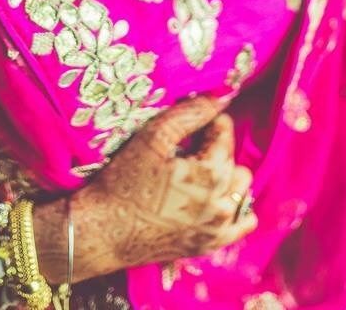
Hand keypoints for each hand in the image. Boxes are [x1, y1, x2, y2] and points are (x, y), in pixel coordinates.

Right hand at [68, 94, 256, 279]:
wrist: (104, 231)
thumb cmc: (124, 181)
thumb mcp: (153, 137)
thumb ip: (189, 114)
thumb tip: (217, 100)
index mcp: (211, 174)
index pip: (225, 132)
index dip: (208, 121)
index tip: (191, 122)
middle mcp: (222, 204)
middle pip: (234, 160)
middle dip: (215, 149)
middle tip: (187, 148)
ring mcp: (218, 228)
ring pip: (239, 189)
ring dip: (224, 176)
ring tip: (196, 173)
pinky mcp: (210, 245)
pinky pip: (241, 222)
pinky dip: (232, 207)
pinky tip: (211, 198)